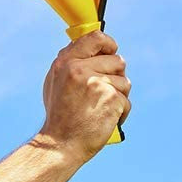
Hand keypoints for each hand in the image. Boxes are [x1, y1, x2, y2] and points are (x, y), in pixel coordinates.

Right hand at [38, 31, 130, 162]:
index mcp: (66, 62)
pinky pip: (126, 101)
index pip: (96, 37)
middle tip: (104, 93)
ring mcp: (97, 83)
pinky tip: (107, 120)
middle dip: (116, 77)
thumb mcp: (55, 82)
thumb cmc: (59, 116)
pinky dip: (121, 112)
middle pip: (117, 60)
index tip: (112, 51)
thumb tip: (90, 48)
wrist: (60, 144)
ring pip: (124, 81)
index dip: (109, 43)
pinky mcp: (111, 98)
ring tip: (103, 109)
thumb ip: (70, 63)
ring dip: (119, 96)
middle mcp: (80, 69)